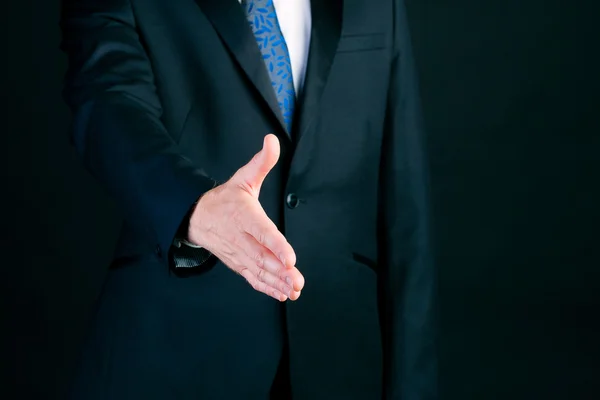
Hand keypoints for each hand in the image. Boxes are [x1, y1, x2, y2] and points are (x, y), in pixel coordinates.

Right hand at [187, 134, 303, 300]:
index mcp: (243, 215)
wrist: (195, 216)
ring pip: (258, 270)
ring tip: (294, 290)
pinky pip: (252, 277)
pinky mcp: (237, 263)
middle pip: (261, 256)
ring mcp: (238, 253)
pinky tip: (282, 294)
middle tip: (297, 279)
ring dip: (276, 282)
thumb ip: (261, 163)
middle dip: (280, 271)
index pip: (262, 232)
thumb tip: (272, 141)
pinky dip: (266, 287)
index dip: (276, 246)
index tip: (290, 258)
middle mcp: (240, 237)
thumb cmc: (224, 199)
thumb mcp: (242, 177)